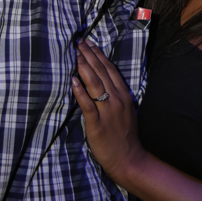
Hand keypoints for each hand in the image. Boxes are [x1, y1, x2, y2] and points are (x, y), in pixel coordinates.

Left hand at [71, 41, 145, 184]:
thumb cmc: (124, 135)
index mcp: (123, 95)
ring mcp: (108, 111)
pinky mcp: (98, 124)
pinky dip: (80, 92)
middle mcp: (117, 99)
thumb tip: (101, 81)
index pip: (110, 69)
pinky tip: (73, 81)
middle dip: (89, 55)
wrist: (128, 158)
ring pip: (95, 84)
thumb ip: (115, 96)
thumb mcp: (125, 110)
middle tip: (78, 42)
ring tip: (75, 55)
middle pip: (101, 72)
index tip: (89, 43)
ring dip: (84, 67)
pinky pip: (88, 104)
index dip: (98, 55)